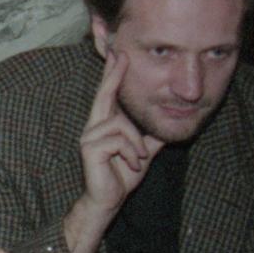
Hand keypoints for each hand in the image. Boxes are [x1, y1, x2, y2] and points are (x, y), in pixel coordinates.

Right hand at [65, 48, 165, 252]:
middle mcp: (94, 126)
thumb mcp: (142, 153)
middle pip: (105, 95)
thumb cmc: (122, 176)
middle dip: (113, 74)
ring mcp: (89, 136)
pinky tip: (130, 164)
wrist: (108, 200)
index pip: (109, 95)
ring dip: (137, 144)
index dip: (113, 75)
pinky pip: (119, 140)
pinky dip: (132, 153)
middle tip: (120, 53)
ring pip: (122, 124)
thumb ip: (150, 138)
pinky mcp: (90, 148)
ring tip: (137, 159)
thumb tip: (164, 126)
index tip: (117, 53)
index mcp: (105, 124)